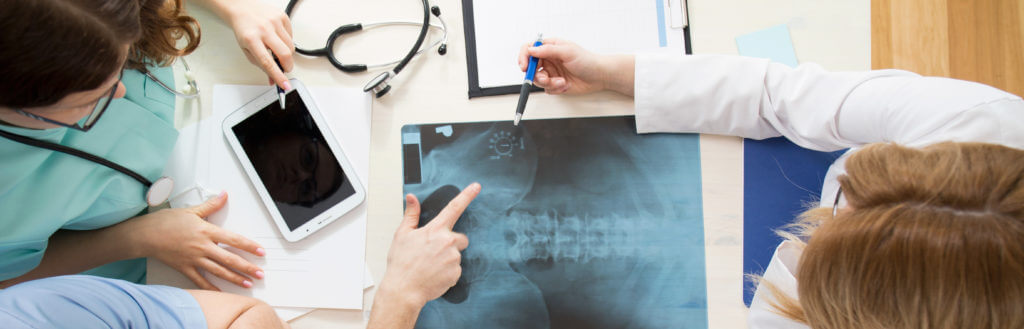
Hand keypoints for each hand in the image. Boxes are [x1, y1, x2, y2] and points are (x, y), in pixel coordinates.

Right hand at [131, 192, 264, 290]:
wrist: (144, 235)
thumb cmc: (165, 222)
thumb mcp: (191, 210)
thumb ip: (210, 205)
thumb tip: (224, 195)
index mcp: (206, 231)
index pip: (233, 239)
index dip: (248, 246)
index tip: (260, 251)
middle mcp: (202, 246)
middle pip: (229, 259)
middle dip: (247, 267)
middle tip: (260, 273)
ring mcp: (193, 259)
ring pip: (218, 271)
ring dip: (234, 278)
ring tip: (247, 283)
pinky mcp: (184, 267)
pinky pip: (200, 280)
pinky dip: (211, 287)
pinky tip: (221, 292)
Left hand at [221, 0, 294, 89]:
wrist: (242, 9)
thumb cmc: (244, 30)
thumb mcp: (247, 50)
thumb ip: (260, 65)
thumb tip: (273, 79)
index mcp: (251, 39)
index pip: (268, 63)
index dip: (278, 76)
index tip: (285, 85)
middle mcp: (264, 29)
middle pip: (285, 54)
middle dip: (287, 66)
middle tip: (284, 68)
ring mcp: (274, 22)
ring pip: (291, 46)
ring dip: (286, 53)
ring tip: (276, 48)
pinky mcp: (282, 16)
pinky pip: (291, 36)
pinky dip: (287, 41)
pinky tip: (277, 37)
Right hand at [378, 183, 480, 307]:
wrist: (404, 290)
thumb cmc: (401, 263)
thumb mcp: (402, 235)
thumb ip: (411, 215)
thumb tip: (412, 198)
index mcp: (435, 230)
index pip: (454, 207)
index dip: (467, 195)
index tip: (476, 187)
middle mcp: (448, 242)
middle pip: (460, 238)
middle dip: (452, 243)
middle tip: (434, 252)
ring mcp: (453, 258)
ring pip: (456, 255)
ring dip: (447, 259)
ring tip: (430, 266)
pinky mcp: (456, 273)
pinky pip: (455, 270)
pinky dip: (447, 272)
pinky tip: (434, 274)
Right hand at [517, 38, 634, 95]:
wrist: (599, 76)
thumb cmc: (587, 61)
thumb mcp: (567, 51)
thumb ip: (548, 50)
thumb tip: (531, 50)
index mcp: (550, 47)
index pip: (529, 49)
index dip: (524, 57)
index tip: (524, 66)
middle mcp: (548, 59)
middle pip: (530, 67)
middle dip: (537, 75)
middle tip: (546, 79)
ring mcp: (551, 72)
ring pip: (538, 80)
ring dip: (549, 83)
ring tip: (561, 82)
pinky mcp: (555, 84)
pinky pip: (547, 89)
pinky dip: (555, 89)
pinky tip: (566, 85)